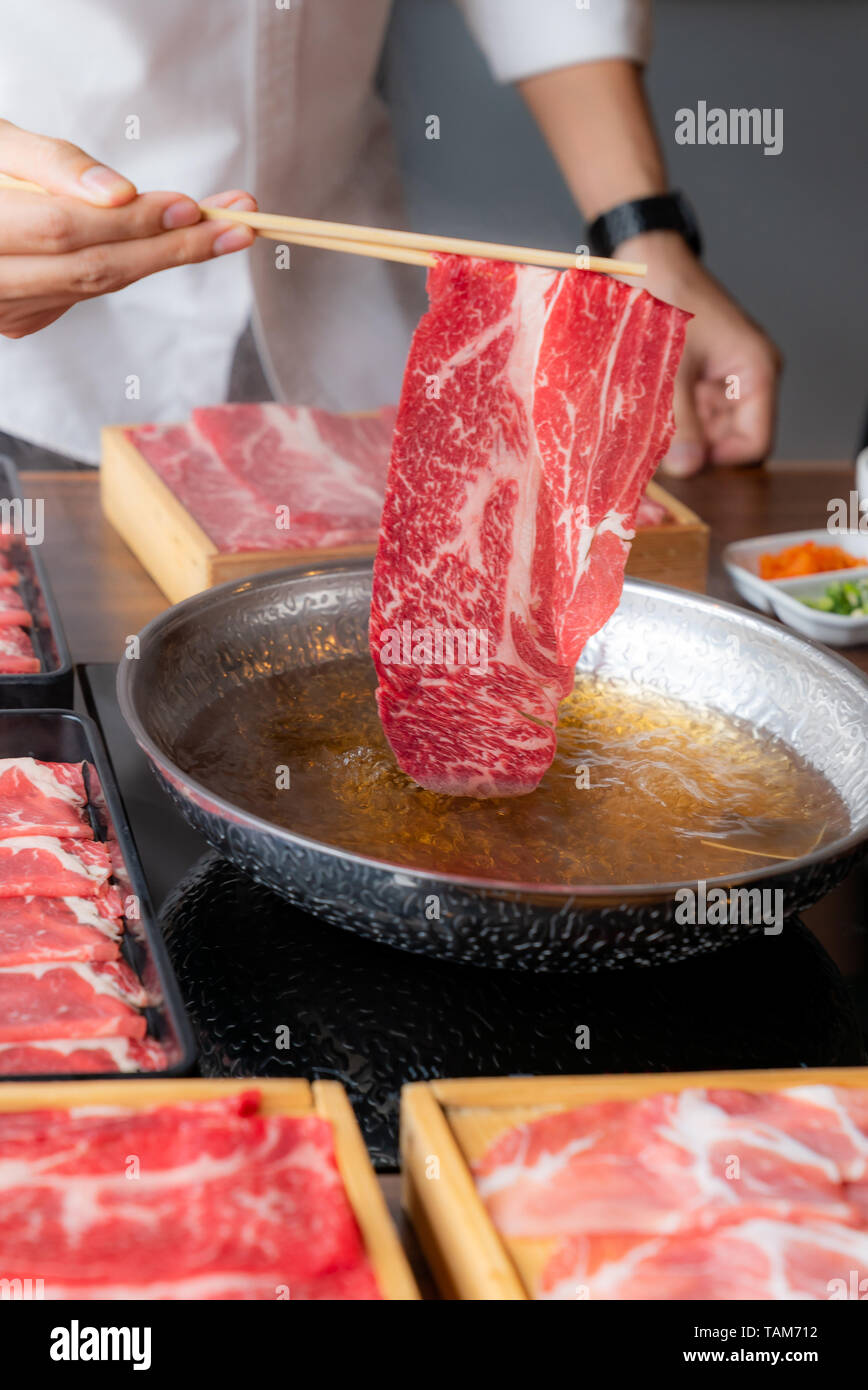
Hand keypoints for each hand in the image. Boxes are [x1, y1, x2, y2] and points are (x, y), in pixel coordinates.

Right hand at [0, 119, 255, 338]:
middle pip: (94, 270)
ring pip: (95, 286)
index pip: (66, 230)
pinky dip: (125, 265)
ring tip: (221, 230)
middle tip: (237, 225)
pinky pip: (83, 292)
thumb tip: (121, 194)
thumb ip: (53, 164)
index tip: (194, 206)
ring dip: (162, 259)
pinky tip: (158, 243)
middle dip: (170, 249)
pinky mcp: (21, 321)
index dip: (131, 221)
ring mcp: (5, 312)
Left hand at [618, 231, 781, 476]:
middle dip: (699, 448)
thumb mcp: (671, 369)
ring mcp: (726, 376)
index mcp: (756, 370)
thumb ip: (681, 422)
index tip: (683, 461)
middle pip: (733, 439)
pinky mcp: (704, 374)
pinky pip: (697, 411)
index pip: (755, 443)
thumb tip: (689, 467)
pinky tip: (649, 412)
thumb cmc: (666, 299)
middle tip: (660, 447)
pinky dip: (675, 418)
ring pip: (712, 429)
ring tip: (650, 425)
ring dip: (684, 434)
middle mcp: (749, 376)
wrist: (646, 261)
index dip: (720, 459)